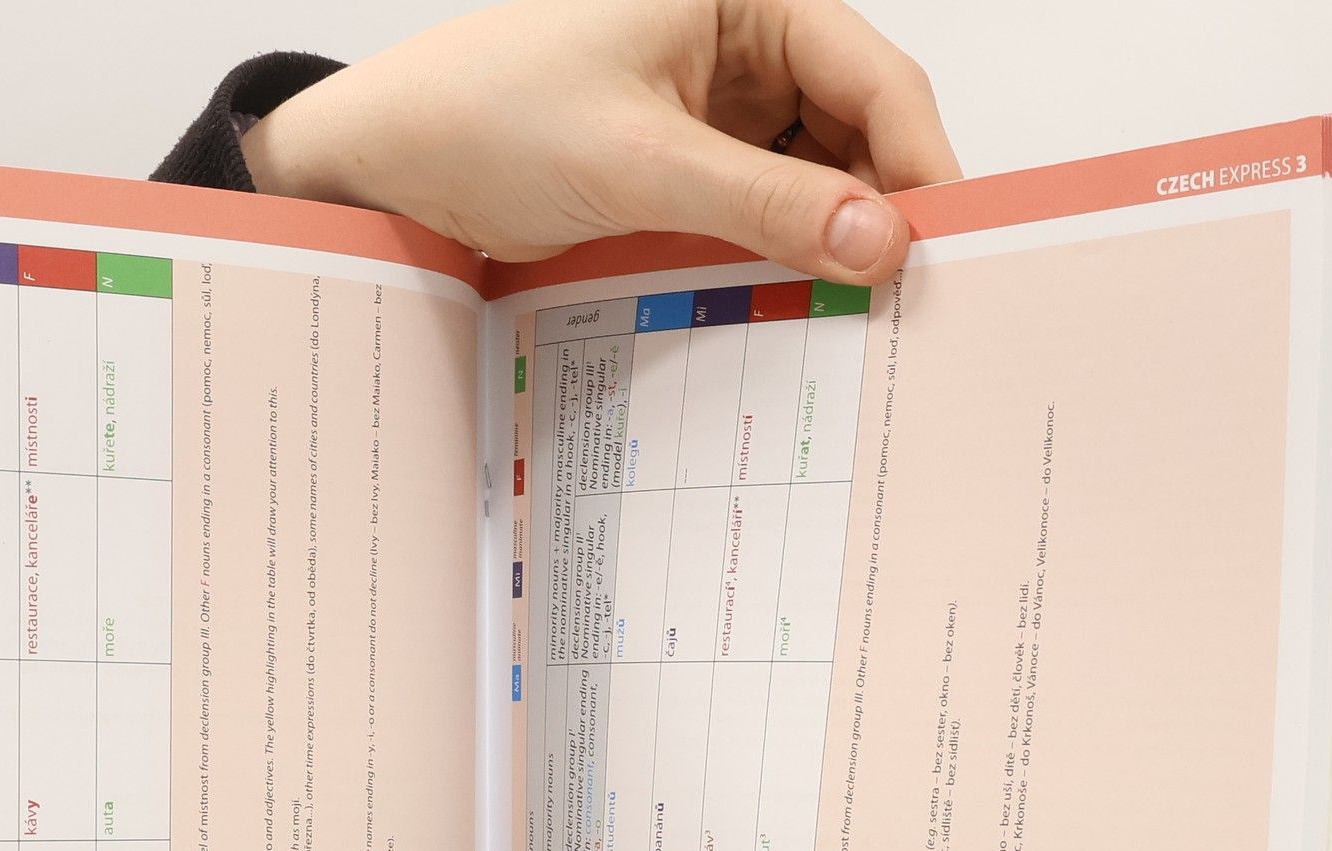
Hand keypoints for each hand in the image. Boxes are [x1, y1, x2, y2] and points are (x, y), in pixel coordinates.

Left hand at [244, 0, 956, 281]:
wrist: (385, 169)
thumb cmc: (485, 119)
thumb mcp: (637, 161)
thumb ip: (765, 201)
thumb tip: (881, 240)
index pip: (873, 75)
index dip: (919, 163)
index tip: (947, 251)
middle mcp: (737, 46)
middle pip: (853, 131)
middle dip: (880, 212)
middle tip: (910, 308)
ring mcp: (710, 112)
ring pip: (811, 180)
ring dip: (831, 245)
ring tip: (858, 322)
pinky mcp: (678, 172)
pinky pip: (757, 214)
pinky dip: (779, 260)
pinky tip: (794, 309)